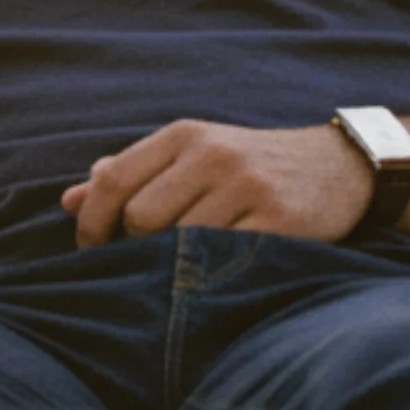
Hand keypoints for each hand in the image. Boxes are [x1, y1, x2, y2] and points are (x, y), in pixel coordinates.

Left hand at [61, 120, 374, 246]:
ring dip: (176, 265)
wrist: (340, 166)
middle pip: (141, 217)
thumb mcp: (191, 156)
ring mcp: (250, 186)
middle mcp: (214, 153)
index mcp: (184, 135)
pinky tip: (222, 274)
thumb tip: (68, 200)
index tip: (92, 251)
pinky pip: (227, 259)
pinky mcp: (283, 221)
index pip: (113, 179)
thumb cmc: (249, 166)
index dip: (91, 222)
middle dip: (136, 248)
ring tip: (186, 270)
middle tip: (146, 265)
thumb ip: (132, 174)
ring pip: (181, 242)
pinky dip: (215, 274)